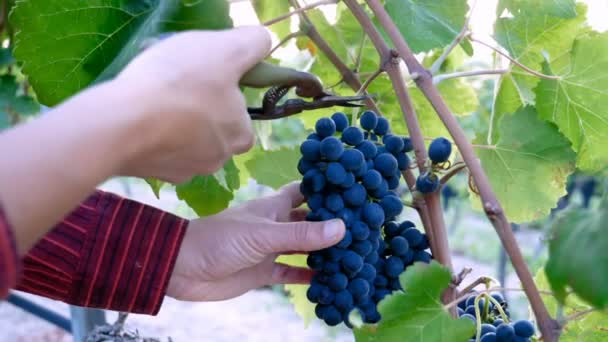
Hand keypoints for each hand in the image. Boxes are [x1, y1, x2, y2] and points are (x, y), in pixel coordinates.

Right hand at [114, 26, 270, 182]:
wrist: (122, 123)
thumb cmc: (181, 83)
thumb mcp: (226, 50)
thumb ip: (253, 44)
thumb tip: (263, 43)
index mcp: (241, 135)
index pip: (242, 117)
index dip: (226, 96)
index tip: (205, 80)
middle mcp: (218, 160)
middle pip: (213, 131)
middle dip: (199, 112)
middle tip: (177, 87)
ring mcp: (185, 171)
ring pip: (186, 143)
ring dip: (175, 126)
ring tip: (154, 101)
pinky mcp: (155, 175)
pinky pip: (160, 153)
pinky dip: (153, 138)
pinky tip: (139, 120)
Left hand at [166, 183, 344, 300]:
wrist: (183, 267)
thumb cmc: (219, 240)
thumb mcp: (264, 235)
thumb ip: (301, 233)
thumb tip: (341, 228)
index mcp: (273, 207)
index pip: (304, 192)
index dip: (325, 190)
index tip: (352, 192)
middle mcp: (275, 226)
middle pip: (309, 221)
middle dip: (331, 225)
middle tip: (361, 230)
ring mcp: (270, 249)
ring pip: (303, 249)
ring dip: (323, 252)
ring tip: (351, 256)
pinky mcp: (263, 272)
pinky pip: (291, 274)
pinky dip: (307, 277)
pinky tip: (326, 281)